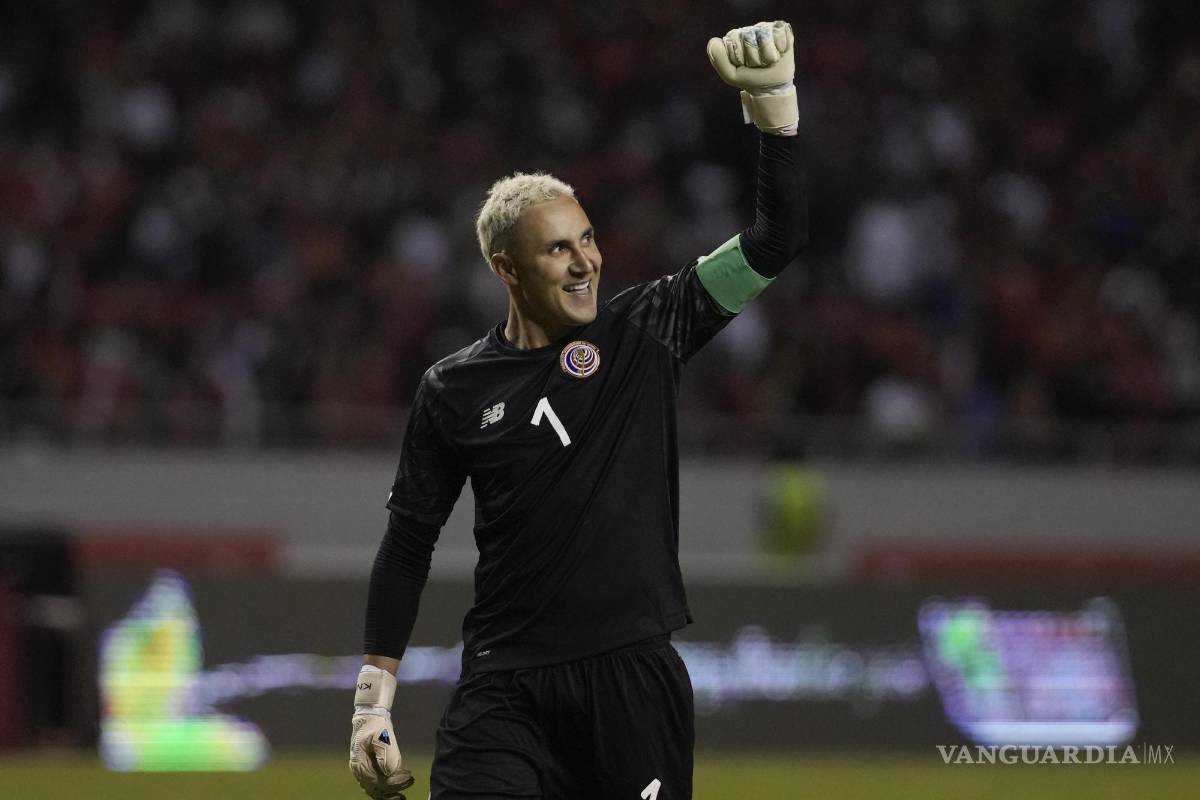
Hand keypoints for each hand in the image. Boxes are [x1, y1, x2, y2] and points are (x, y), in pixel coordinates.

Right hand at [349, 666, 413, 799]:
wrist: (369, 716)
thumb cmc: (375, 725)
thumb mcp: (382, 735)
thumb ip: (386, 753)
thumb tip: (390, 772)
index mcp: (359, 763)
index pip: (377, 781)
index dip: (393, 783)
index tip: (408, 776)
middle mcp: (359, 770)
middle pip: (375, 789)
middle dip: (392, 791)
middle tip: (408, 788)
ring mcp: (363, 770)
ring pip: (374, 790)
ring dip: (389, 794)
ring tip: (402, 796)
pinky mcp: (368, 768)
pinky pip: (375, 784)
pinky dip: (385, 790)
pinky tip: (396, 791)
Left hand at [706, 21, 797, 133]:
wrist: (772, 87)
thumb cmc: (750, 79)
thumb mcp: (731, 75)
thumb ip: (718, 60)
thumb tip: (714, 40)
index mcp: (735, 38)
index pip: (733, 38)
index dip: (739, 55)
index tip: (744, 65)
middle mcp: (750, 30)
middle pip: (749, 36)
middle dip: (754, 56)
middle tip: (758, 64)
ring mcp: (765, 27)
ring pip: (764, 34)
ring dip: (768, 54)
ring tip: (769, 60)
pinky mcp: (781, 29)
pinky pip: (779, 32)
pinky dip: (780, 46)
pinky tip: (779, 53)